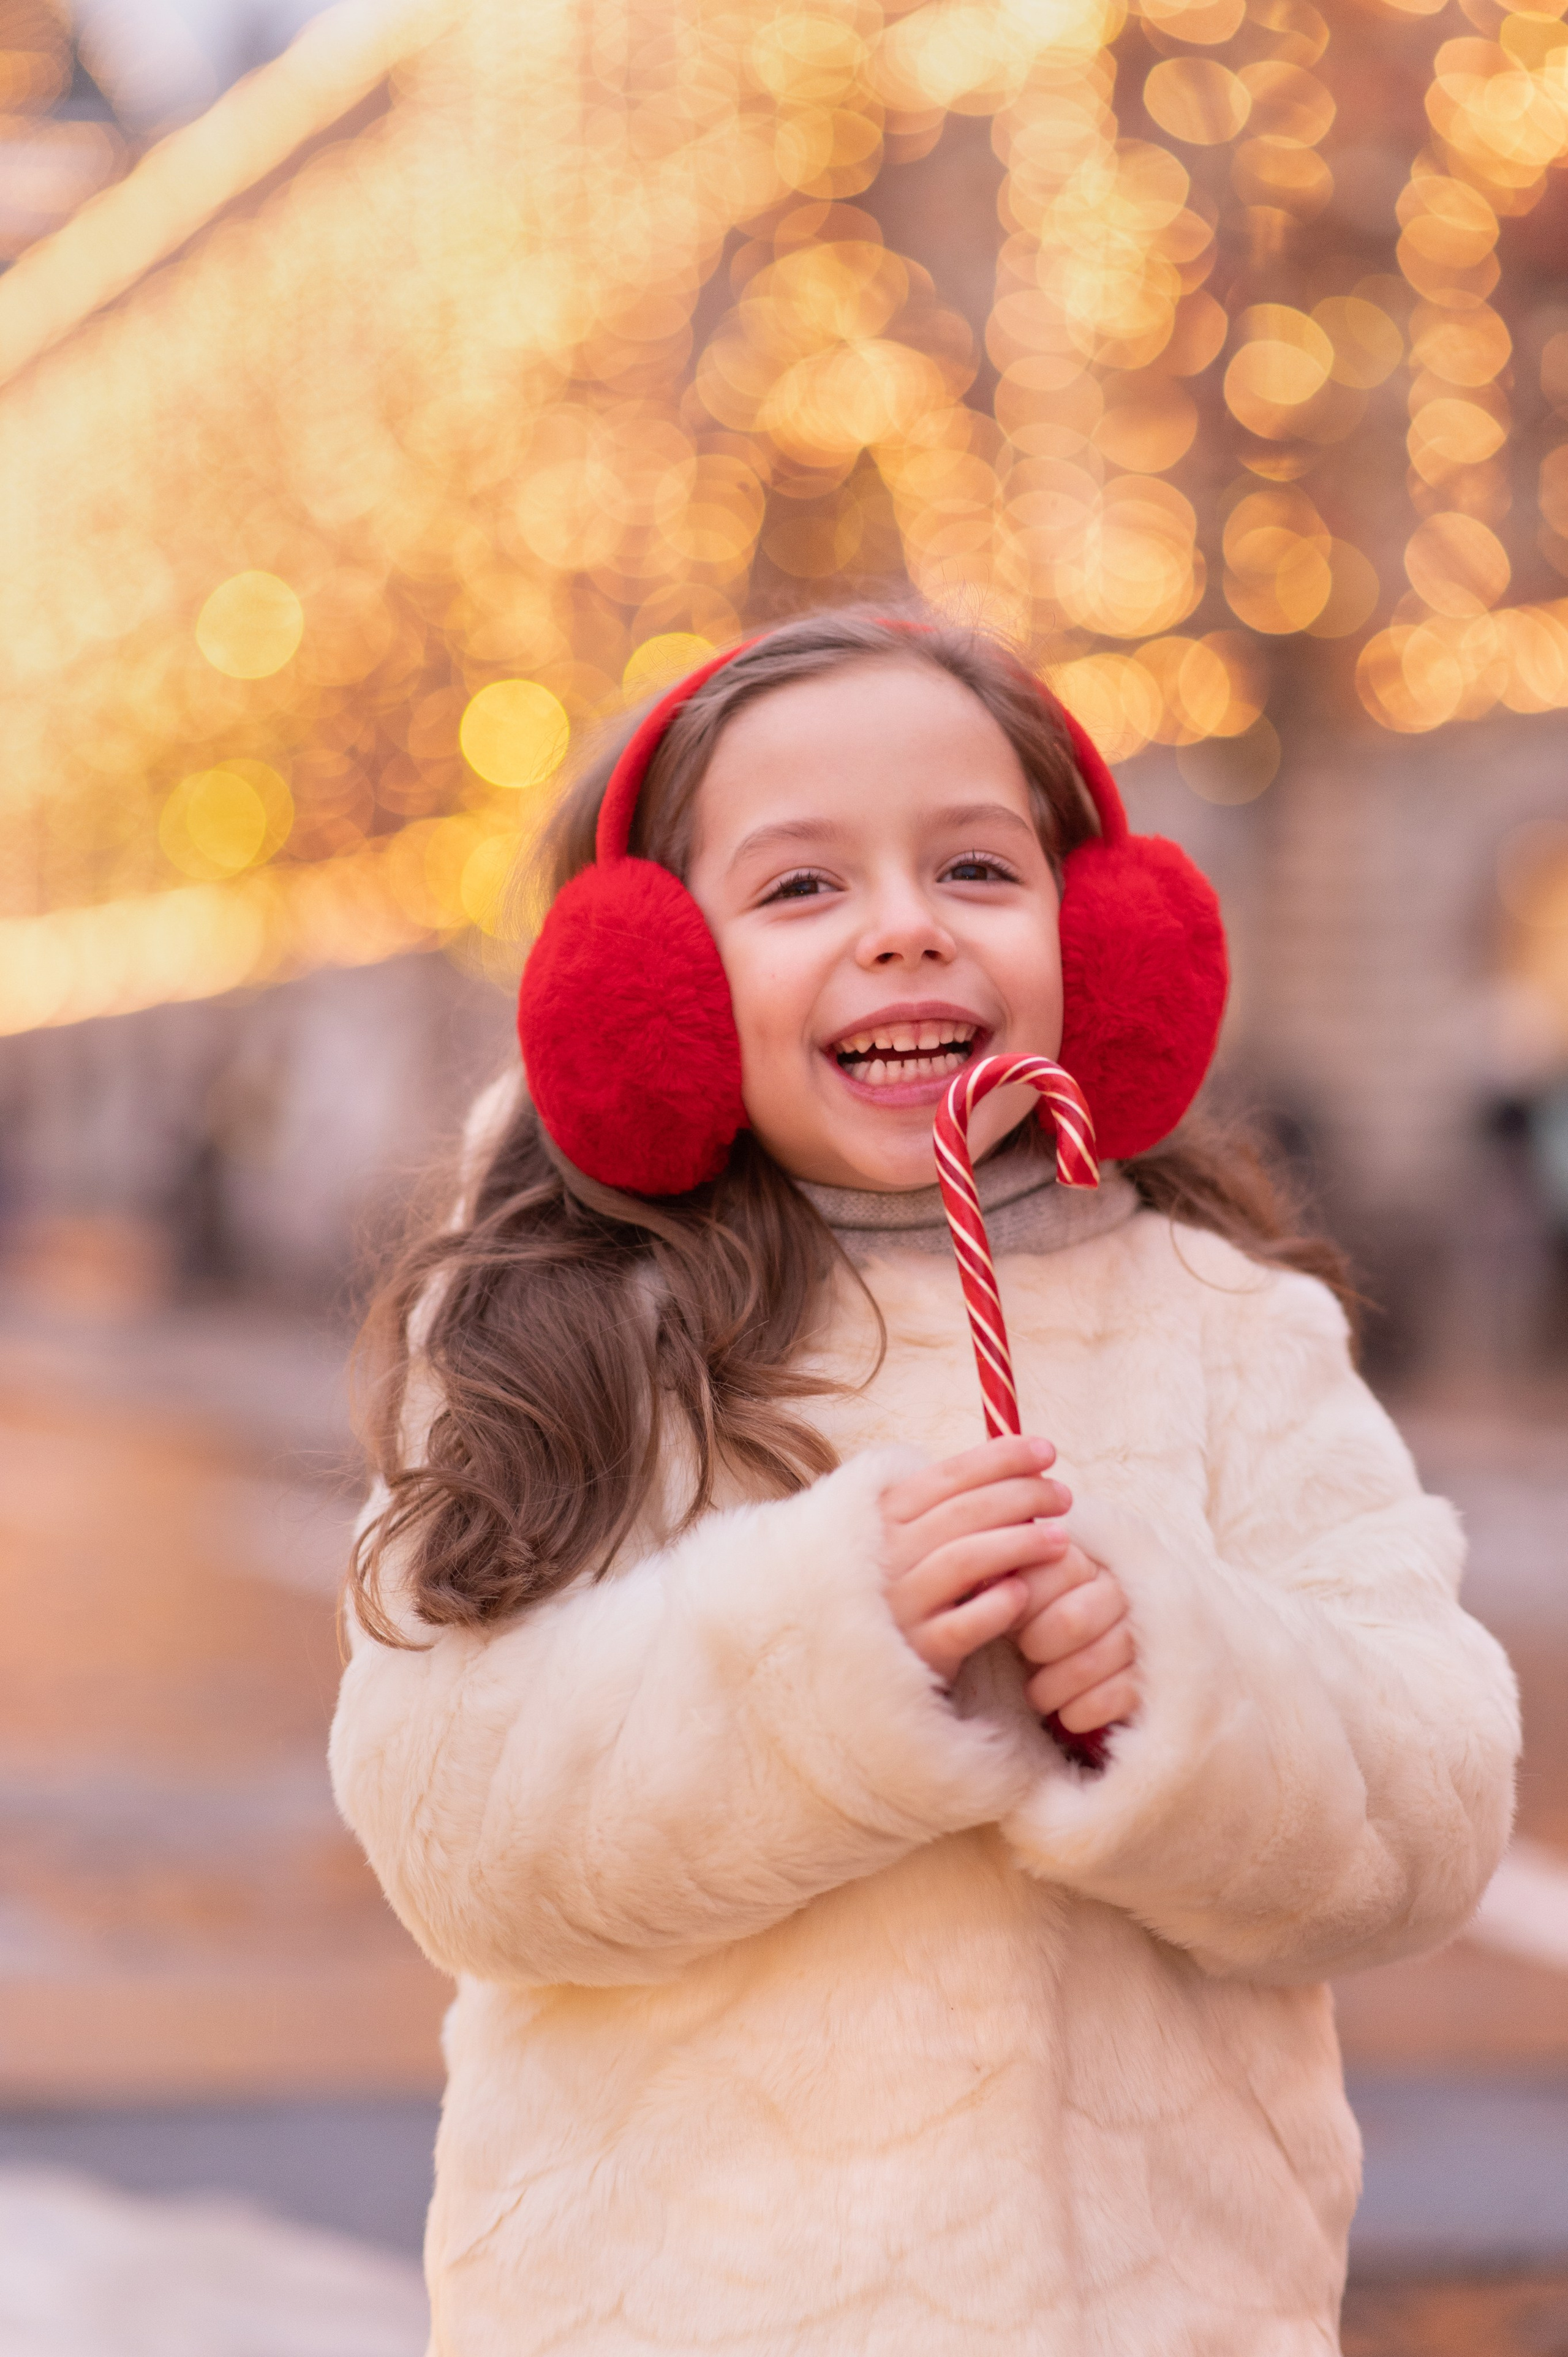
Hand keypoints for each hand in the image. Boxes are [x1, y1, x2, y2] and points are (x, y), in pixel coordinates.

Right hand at [880, 1436, 1073, 1684]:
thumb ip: (951, 1503)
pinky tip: (1023, 1592)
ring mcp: (901, 1602)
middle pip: (963, 1511)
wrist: (867, 1662)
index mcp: (886, 1515)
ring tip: (1062, 1540)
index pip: (948, 1474)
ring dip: (1020, 1544)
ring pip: (964, 1560)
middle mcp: (887, 1553)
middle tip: (1063, 1496)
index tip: (1046, 1451)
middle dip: (1022, 1495)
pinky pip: (963, 1623)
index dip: (1001, 1458)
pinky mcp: (918, 1648)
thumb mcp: (912, 1534)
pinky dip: (996, 1605)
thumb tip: (1020, 1464)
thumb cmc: (907, 1583)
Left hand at [1012, 1545, 1137, 1733]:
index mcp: (1086, 1560)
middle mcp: (1122, 1590)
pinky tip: (1067, 1713)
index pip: (1057, 1569)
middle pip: (1072, 1621)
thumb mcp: (1019, 1589)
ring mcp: (1143, 1634)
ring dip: (1052, 1687)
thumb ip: (1004, 1576)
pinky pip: (1115, 1698)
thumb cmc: (1039, 1618)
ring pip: (1090, 1664)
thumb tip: (984, 1578)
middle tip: (1027, 1654)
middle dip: (1038, 1645)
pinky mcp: (1153, 1677)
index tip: (1010, 1620)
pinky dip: (1081, 1711)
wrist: (1081, 1658)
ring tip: (1037, 1694)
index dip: (1024, 1602)